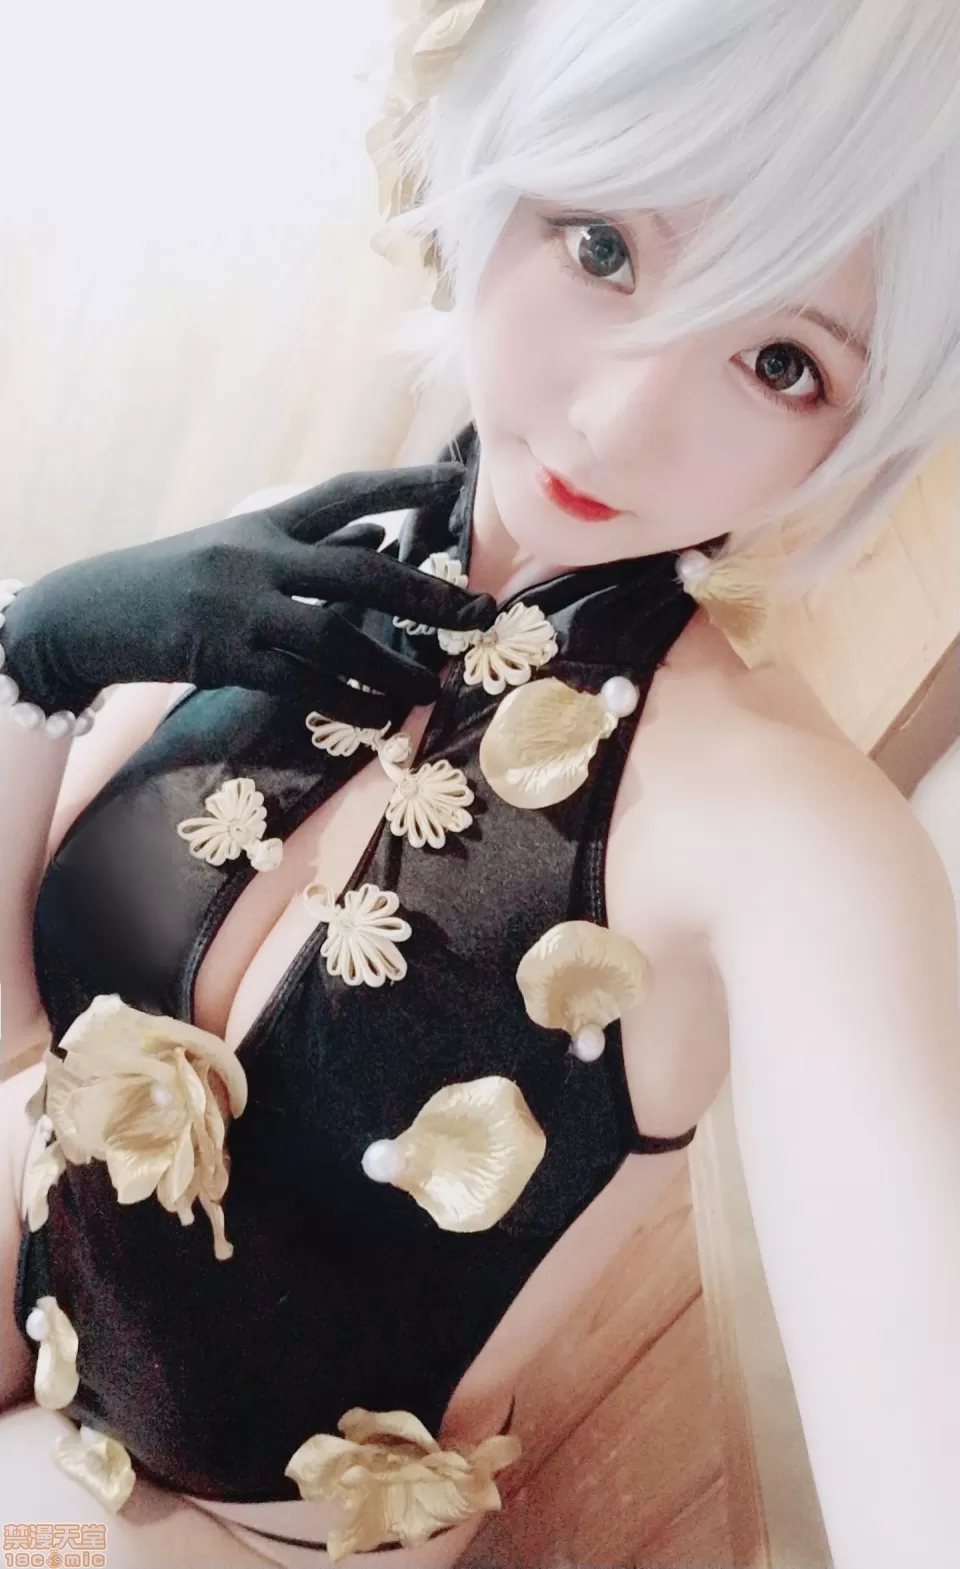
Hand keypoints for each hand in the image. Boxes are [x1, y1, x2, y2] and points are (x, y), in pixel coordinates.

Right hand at [0, 464, 493, 720]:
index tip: (455, 481)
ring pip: (335, 637)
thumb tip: (384, 537)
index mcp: (264, 524)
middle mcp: (258, 557)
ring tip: (431, 687)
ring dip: (390, 666)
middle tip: (477, 611)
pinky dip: (342, 700)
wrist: (90, 614)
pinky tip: (375, 715)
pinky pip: (299, 682)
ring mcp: (241, 607)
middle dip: (424, 593)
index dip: (402, 484)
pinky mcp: (224, 656)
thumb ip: (313, 545)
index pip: (344, 491)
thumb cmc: (175, 582)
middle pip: (358, 570)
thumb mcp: (241, 551)